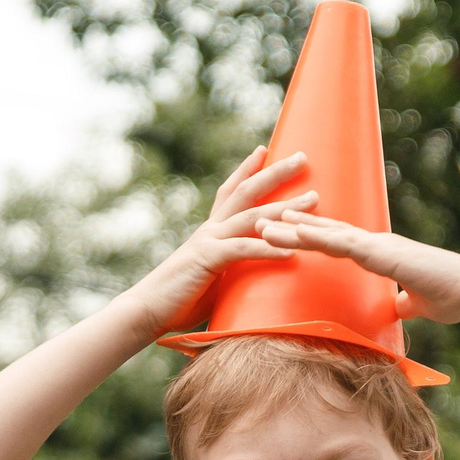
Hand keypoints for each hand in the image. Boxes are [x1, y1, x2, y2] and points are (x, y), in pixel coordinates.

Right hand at [118, 147, 315, 337]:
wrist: (146, 310)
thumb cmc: (179, 300)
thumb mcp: (213, 279)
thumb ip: (232, 272)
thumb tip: (253, 281)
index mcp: (210, 231)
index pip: (231, 190)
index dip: (247, 168)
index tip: (265, 149)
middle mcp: (211, 228)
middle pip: (247, 191)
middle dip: (276, 173)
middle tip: (303, 157)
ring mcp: (209, 240)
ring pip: (252, 216)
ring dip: (285, 208)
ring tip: (313, 200)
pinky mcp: (208, 259)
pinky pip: (243, 250)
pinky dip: (268, 249)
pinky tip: (292, 252)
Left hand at [253, 212, 459, 327]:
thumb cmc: (450, 298)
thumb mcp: (416, 304)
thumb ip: (402, 304)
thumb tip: (397, 310)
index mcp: (380, 253)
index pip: (336, 243)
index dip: (309, 235)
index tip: (283, 230)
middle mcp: (376, 244)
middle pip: (324, 233)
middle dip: (291, 227)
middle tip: (258, 220)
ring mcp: (378, 246)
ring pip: (327, 234)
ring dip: (293, 228)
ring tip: (263, 223)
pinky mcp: (383, 254)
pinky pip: (343, 244)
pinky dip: (318, 238)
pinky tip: (295, 233)